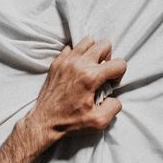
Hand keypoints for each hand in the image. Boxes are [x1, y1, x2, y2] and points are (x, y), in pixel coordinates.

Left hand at [21, 36, 126, 150]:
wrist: (44, 121)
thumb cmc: (69, 121)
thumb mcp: (98, 121)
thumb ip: (114, 107)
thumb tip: (114, 97)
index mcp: (90, 77)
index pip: (118, 63)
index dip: (118, 75)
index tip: (110, 84)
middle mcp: (78, 64)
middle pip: (104, 45)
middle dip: (108, 59)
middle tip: (101, 73)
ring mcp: (65, 61)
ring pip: (87, 41)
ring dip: (93, 53)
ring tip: (90, 68)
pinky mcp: (56, 63)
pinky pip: (71, 48)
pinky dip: (77, 55)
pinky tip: (76, 69)